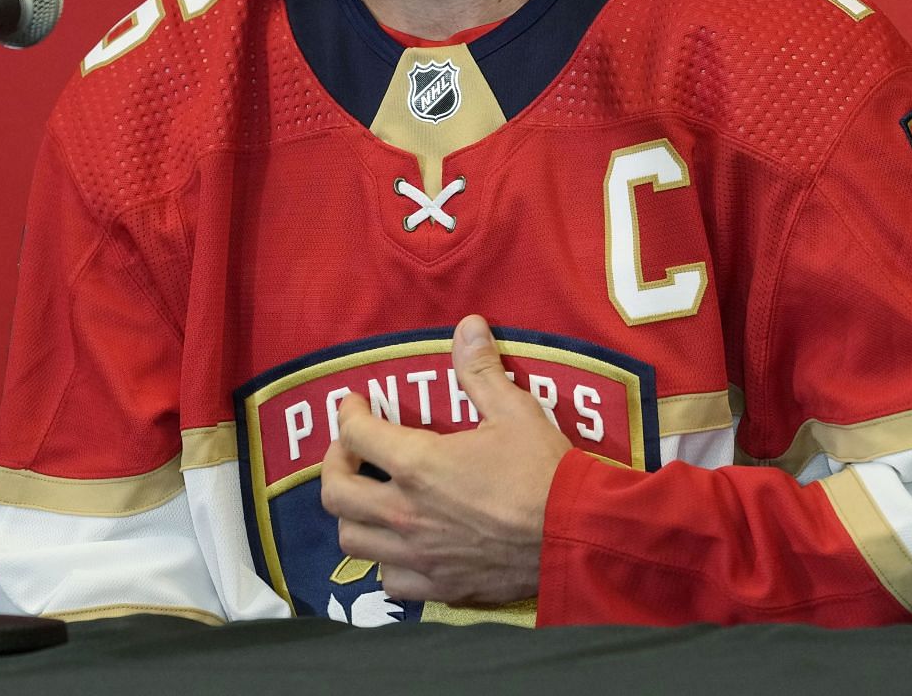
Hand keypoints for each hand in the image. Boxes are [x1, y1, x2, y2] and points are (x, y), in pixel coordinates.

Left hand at [319, 315, 571, 606]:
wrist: (576, 535)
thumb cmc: (544, 471)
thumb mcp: (514, 410)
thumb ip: (480, 369)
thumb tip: (468, 325)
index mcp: (417, 464)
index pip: (354, 434)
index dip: (349, 413)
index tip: (356, 405)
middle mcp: (405, 513)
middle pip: (335, 493)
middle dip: (335, 465)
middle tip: (352, 451)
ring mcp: (418, 555)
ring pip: (352, 541)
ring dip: (353, 516)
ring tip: (370, 498)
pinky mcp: (438, 586)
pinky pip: (389, 581)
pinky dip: (385, 562)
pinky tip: (401, 545)